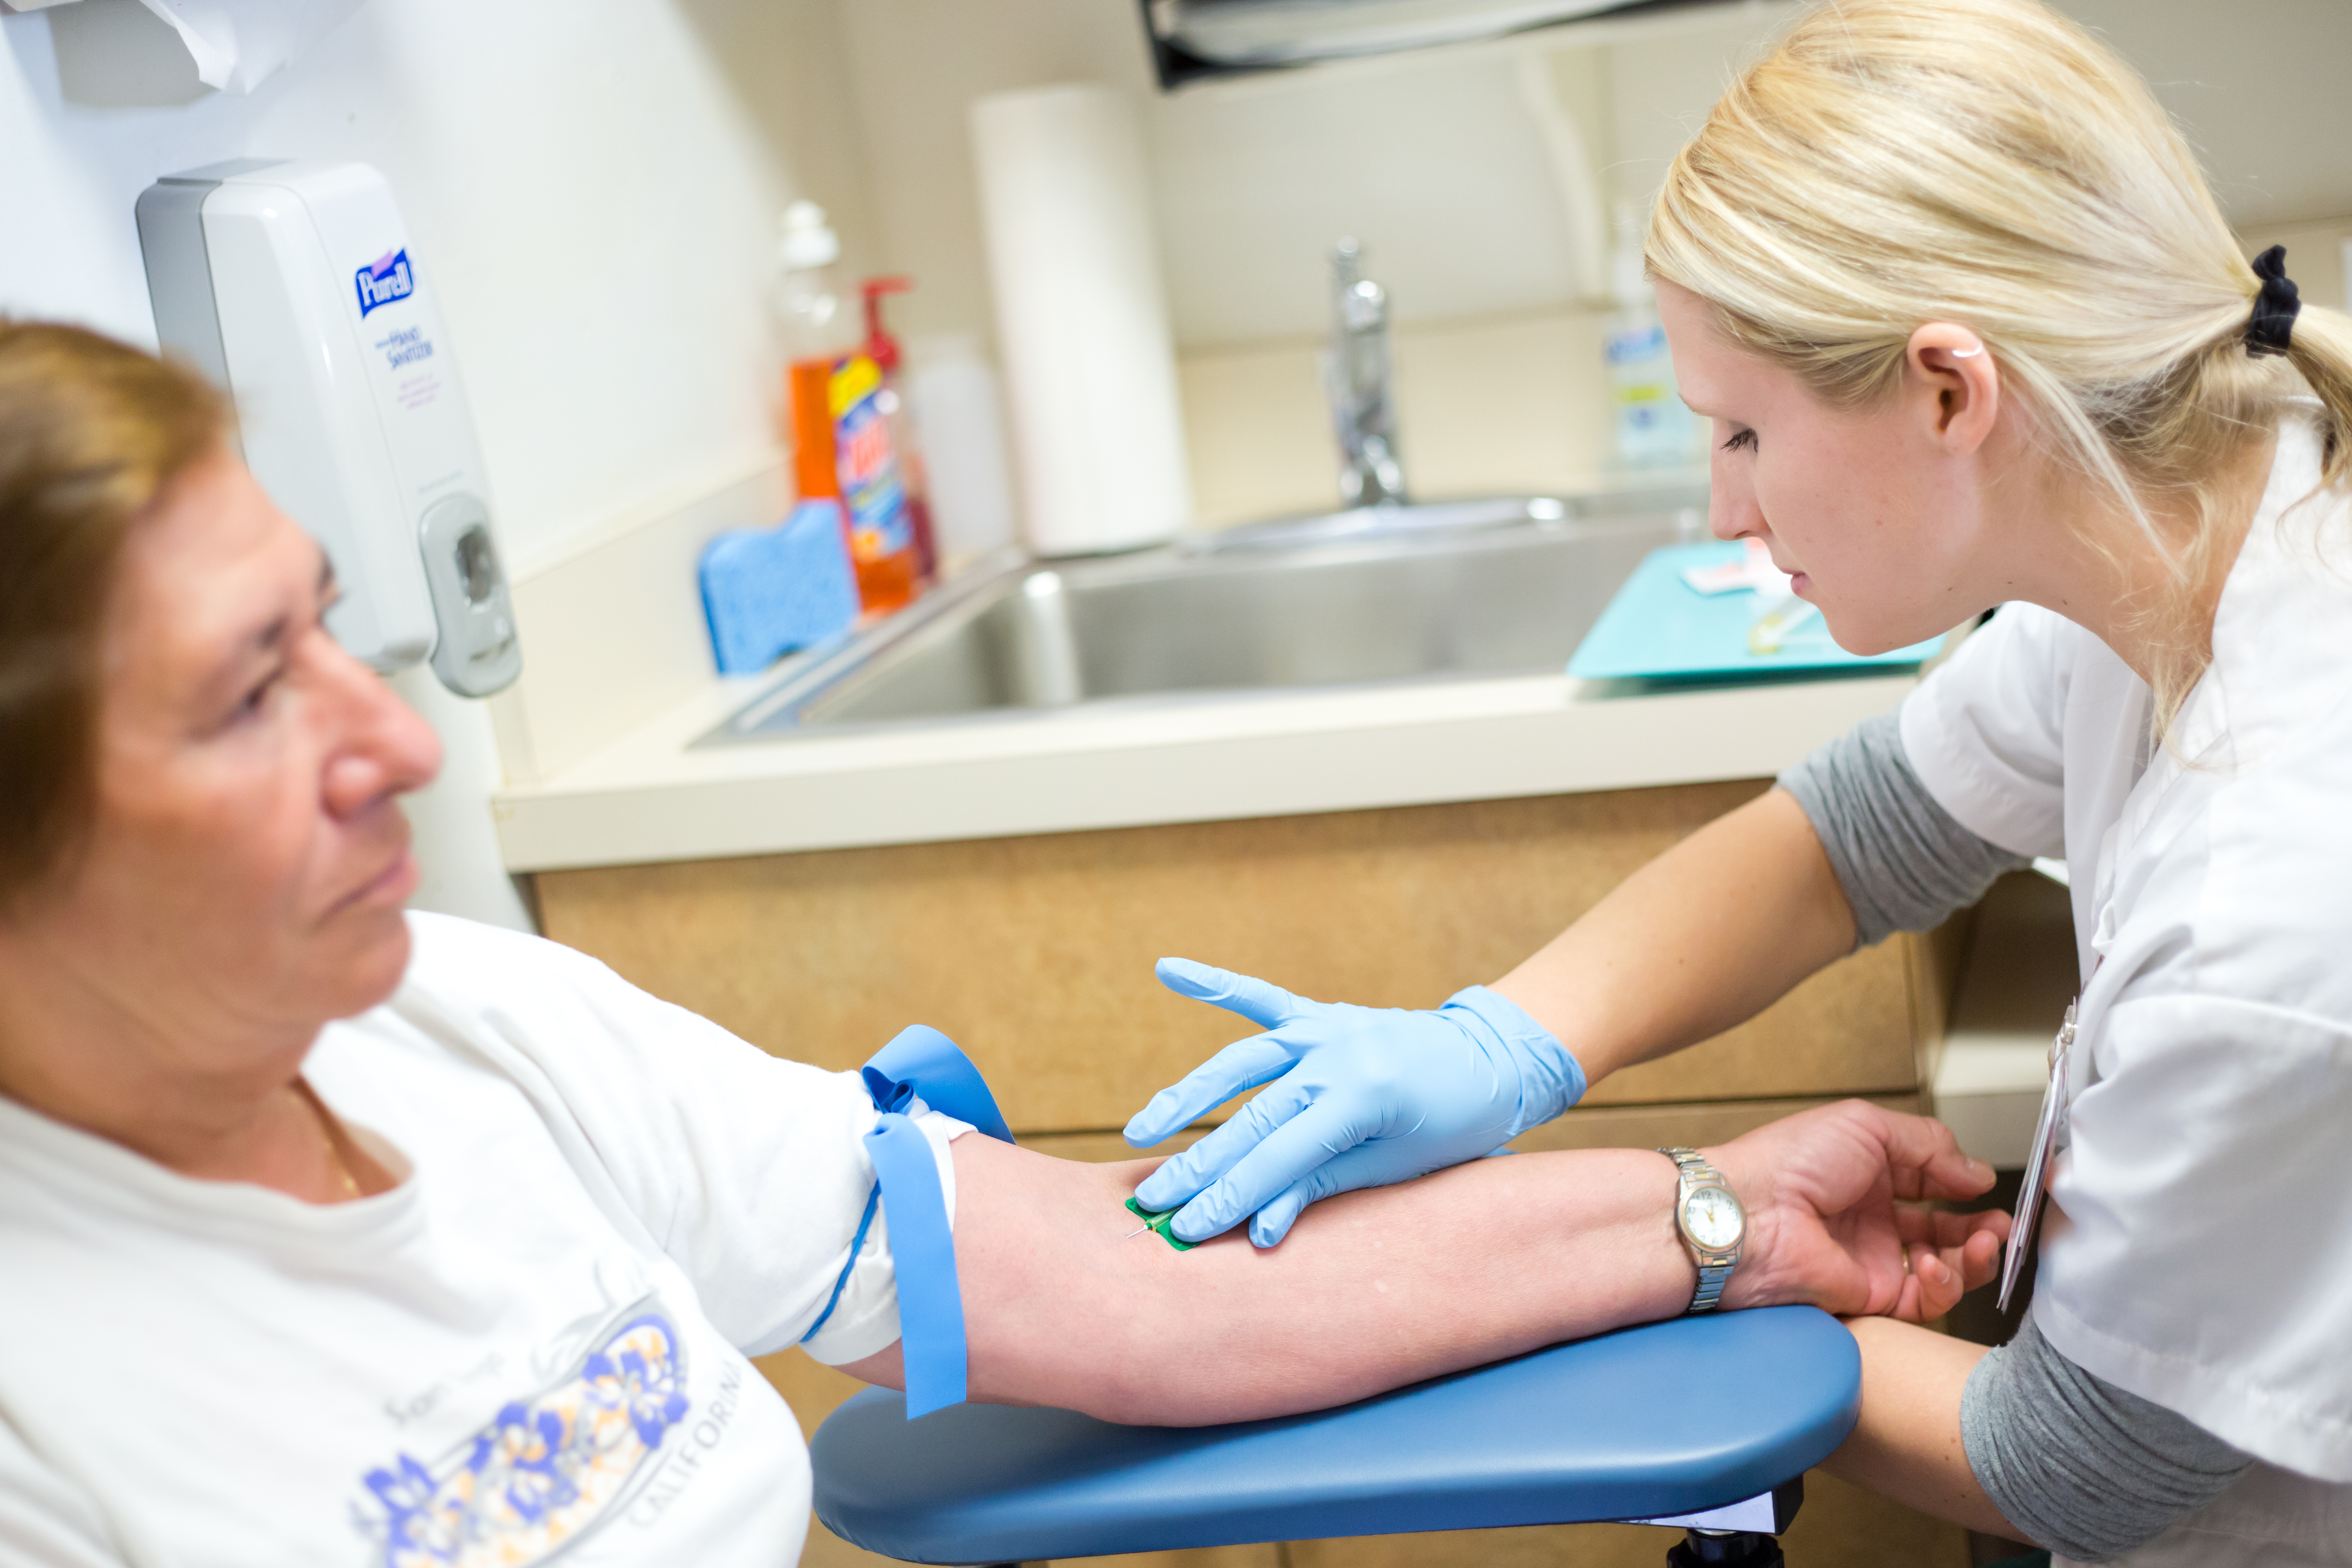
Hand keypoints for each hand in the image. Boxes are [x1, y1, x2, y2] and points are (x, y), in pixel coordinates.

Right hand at [1124, 958, 1585, 1244]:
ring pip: (1240, 1062)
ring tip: (1141, 1131)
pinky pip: (1260, 997)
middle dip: (1199, 1165)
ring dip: (1186, 1095)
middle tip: (1152, 1202)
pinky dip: (1215, 983)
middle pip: (1250, 1118)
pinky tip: (1169, 969)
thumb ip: (1320, 1188)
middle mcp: (1336, 1056)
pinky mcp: (1319, 1014)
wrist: (1491, 1061)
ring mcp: (1324, 1029)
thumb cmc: (1450, 1125)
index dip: (1229, 1196)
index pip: (1279, 1157)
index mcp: (1361, 1099)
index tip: (1186, 1229)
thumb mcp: (1393, 1166)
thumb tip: (1256, 1230)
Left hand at [1710, 1100, 2010, 1322]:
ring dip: (1975, 1258)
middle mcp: (1871, 1219)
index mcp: (1866, 1174)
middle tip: (2002, 1226)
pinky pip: (1925, 1301)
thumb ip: (1929, 1146)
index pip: (1930, 1183)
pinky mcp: (1871, 1298)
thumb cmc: (1790, 1162)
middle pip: (1945, 1232)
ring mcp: (1872, 1259)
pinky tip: (1935, 1263)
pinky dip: (1944, 1284)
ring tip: (1986, 1240)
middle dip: (1982, 1230)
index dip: (1965, 1185)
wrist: (1749, 1215)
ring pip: (1944, 1270)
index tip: (1991, 1185)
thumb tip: (1977, 1173)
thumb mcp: (1866, 1127)